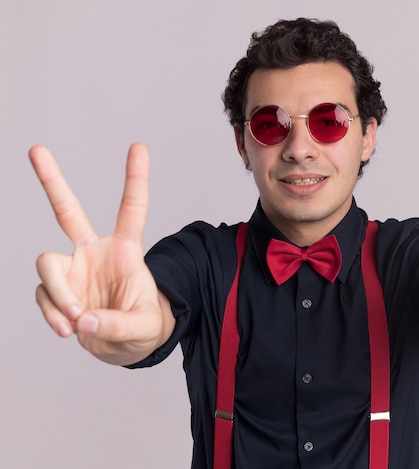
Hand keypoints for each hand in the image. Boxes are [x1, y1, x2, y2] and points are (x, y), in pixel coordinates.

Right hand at [30, 144, 172, 364]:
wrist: (128, 347)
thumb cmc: (145, 327)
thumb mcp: (145, 328)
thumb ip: (118, 325)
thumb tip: (82, 320)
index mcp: (125, 250)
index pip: (132, 209)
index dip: (135, 179)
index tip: (139, 146)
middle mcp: (94, 252)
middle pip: (68, 212)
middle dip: (52, 181)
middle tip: (36, 149)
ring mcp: (72, 269)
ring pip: (47, 264)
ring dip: (59, 294)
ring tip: (77, 320)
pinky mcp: (57, 290)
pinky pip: (44, 297)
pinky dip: (53, 315)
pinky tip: (69, 329)